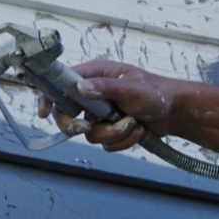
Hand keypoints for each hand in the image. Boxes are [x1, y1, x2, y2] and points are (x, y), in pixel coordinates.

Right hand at [37, 59, 179, 150]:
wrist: (175, 112)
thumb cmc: (157, 92)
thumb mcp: (132, 87)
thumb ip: (106, 87)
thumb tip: (81, 87)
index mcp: (95, 75)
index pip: (61, 84)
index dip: (48, 97)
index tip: (43, 112)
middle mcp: (94, 93)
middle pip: (66, 114)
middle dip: (77, 125)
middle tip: (88, 128)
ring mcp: (100, 113)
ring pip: (89, 133)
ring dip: (112, 133)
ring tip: (132, 122)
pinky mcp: (109, 128)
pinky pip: (105, 143)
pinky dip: (122, 141)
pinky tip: (137, 130)